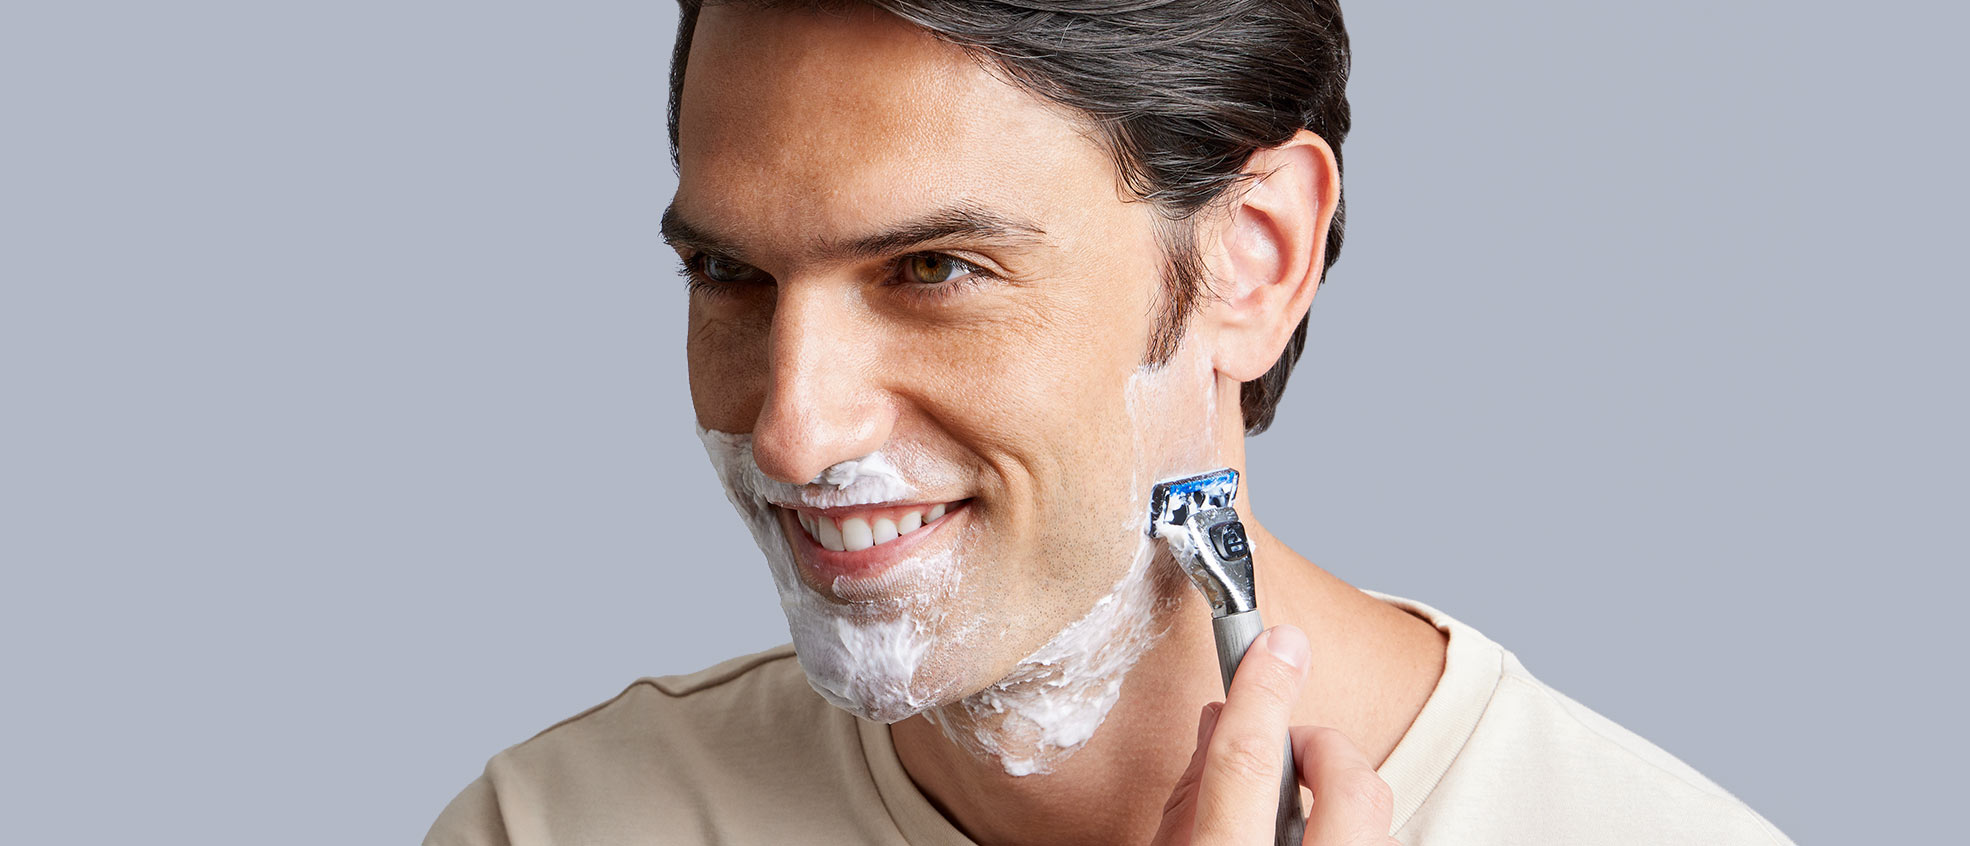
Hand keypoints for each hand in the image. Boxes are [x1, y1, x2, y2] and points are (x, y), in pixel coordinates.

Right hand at [1151, 625, 1399, 844]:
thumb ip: (1192, 796)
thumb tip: (1220, 716)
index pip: (1248, 765)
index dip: (1262, 695)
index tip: (1276, 645)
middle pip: (1352, 786)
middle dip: (1325, 750)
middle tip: (1289, 754)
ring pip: (1379, 823)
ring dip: (1340, 804)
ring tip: (1301, 822)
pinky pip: (1386, 845)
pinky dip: (1359, 837)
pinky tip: (1321, 844)